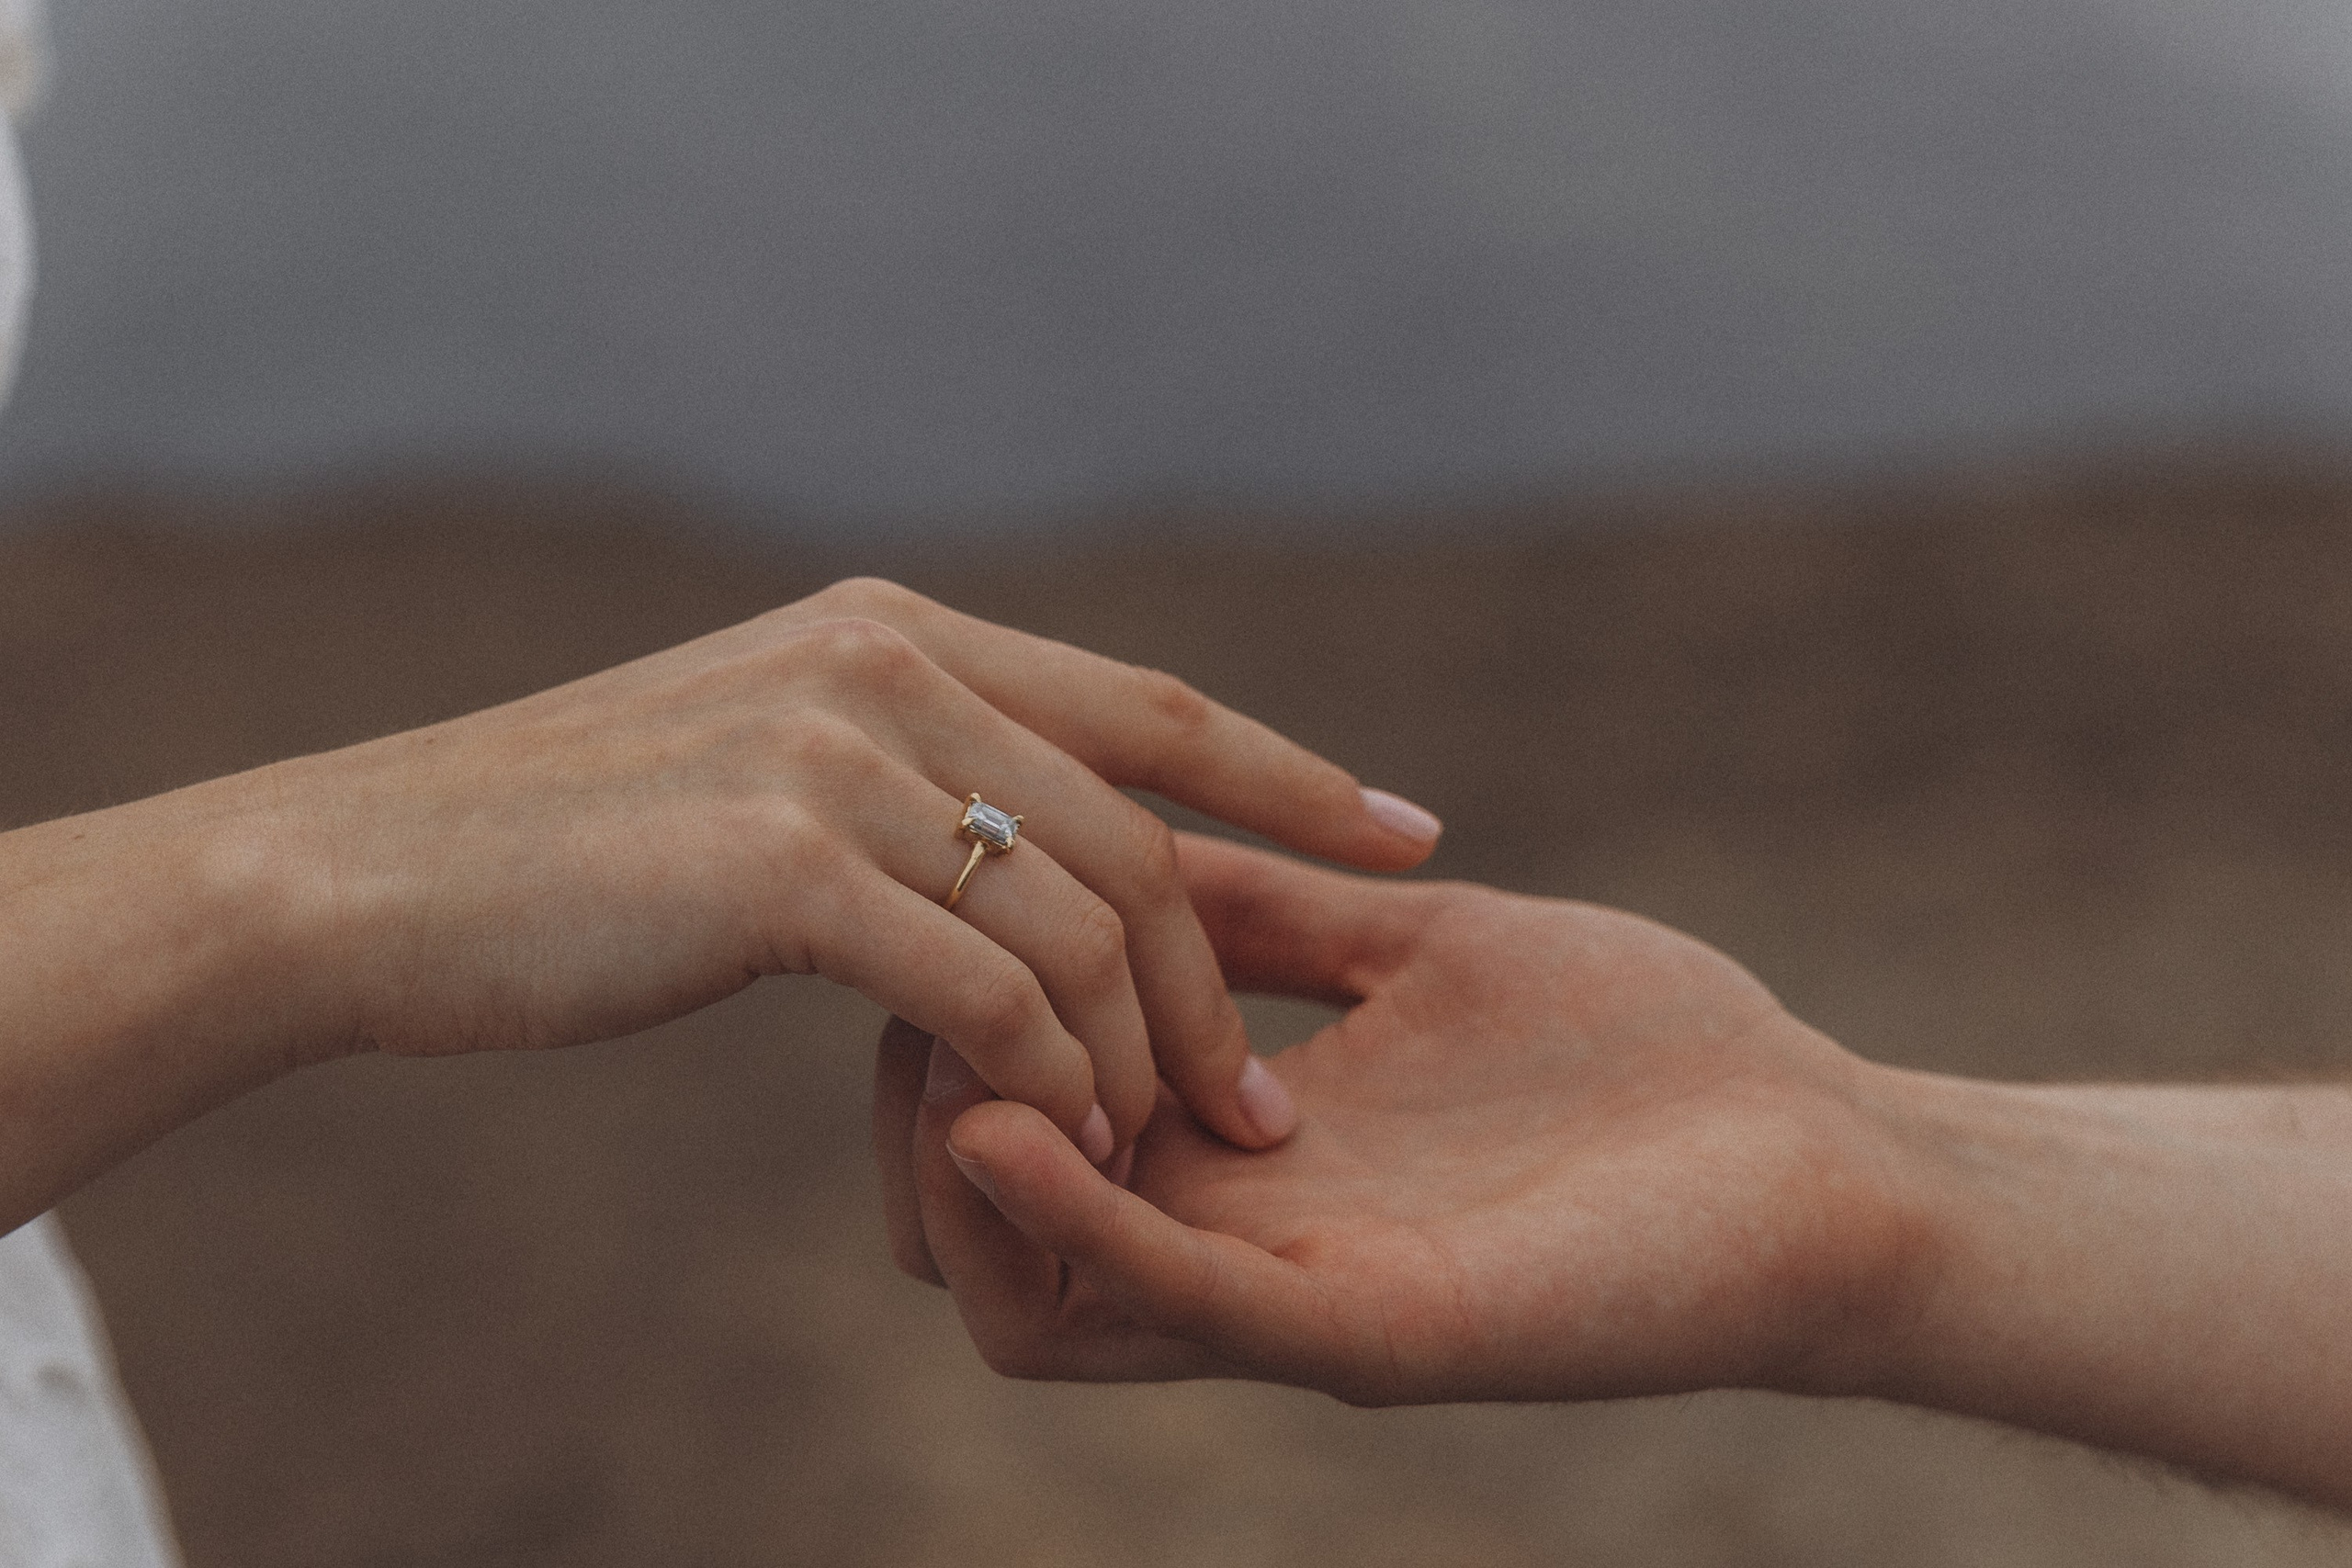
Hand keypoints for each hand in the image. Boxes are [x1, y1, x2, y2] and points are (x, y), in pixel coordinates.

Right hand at [14, 579, 1438, 1185]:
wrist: (370, 878)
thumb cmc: (566, 851)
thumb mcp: (757, 766)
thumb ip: (896, 771)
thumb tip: (1023, 847)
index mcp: (893, 627)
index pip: (1150, 704)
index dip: (1295, 775)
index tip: (1412, 835)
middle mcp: (883, 664)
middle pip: (1143, 831)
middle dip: (1235, 977)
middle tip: (1277, 1099)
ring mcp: (837, 754)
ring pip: (1085, 921)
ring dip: (1145, 1056)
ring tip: (1174, 1149)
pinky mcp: (785, 866)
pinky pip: (991, 995)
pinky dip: (1051, 1083)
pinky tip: (1063, 1141)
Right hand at [877, 834, 1921, 1402]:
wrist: (1824, 1149)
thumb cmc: (1644, 1051)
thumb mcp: (1415, 948)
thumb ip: (1274, 909)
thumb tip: (1130, 826)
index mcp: (1243, 1154)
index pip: (1015, 1128)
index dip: (948, 1030)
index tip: (942, 924)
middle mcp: (1242, 1240)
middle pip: (983, 1238)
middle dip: (910, 1118)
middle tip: (911, 1006)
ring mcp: (1293, 1299)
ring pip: (1036, 1306)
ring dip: (955, 1186)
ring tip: (940, 1063)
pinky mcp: (1365, 1331)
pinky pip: (1171, 1297)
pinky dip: (1063, 1218)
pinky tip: (994, 1119)